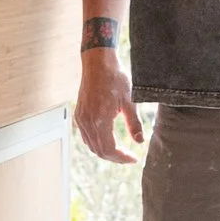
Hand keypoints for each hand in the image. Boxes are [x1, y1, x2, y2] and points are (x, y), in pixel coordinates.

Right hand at [75, 46, 144, 163]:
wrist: (98, 62)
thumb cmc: (115, 78)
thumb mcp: (129, 101)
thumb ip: (134, 123)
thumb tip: (140, 141)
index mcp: (100, 120)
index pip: (109, 149)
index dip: (122, 158)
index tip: (134, 158)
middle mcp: (87, 122)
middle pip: (99, 151)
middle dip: (115, 158)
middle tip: (129, 158)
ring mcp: (81, 119)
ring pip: (91, 145)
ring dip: (105, 152)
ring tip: (120, 152)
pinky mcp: (79, 115)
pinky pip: (86, 136)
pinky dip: (97, 143)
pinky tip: (108, 141)